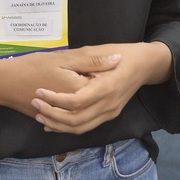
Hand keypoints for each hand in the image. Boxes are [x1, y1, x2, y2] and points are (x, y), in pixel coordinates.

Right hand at [0, 46, 121, 117]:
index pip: (105, 85)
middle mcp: (75, 109)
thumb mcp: (63, 58)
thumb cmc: (32, 66)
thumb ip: (92, 60)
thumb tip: (119, 60)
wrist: (3, 83)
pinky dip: (74, 112)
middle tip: (93, 73)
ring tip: (86, 86)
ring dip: (89, 103)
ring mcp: (63, 118)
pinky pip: (70, 122)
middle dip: (99, 88)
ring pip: (85, 116)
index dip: (106, 74)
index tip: (102, 63)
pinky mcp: (54, 121)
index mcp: (81, 91)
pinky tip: (73, 101)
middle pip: (97, 102)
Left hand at [30, 41, 171, 133]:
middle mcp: (108, 105)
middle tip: (35, 103)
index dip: (55, 99)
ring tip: (40, 115)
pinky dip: (68, 127)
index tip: (39, 91)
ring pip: (80, 128)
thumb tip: (66, 66)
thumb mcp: (102, 51)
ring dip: (58, 124)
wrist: (144, 64)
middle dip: (52, 114)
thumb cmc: (122, 53)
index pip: (75, 102)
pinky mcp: (108, 115)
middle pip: (75, 120)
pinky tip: (53, 123)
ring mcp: (109, 112)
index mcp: (105, 87)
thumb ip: (87, 62)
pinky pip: (86, 126)